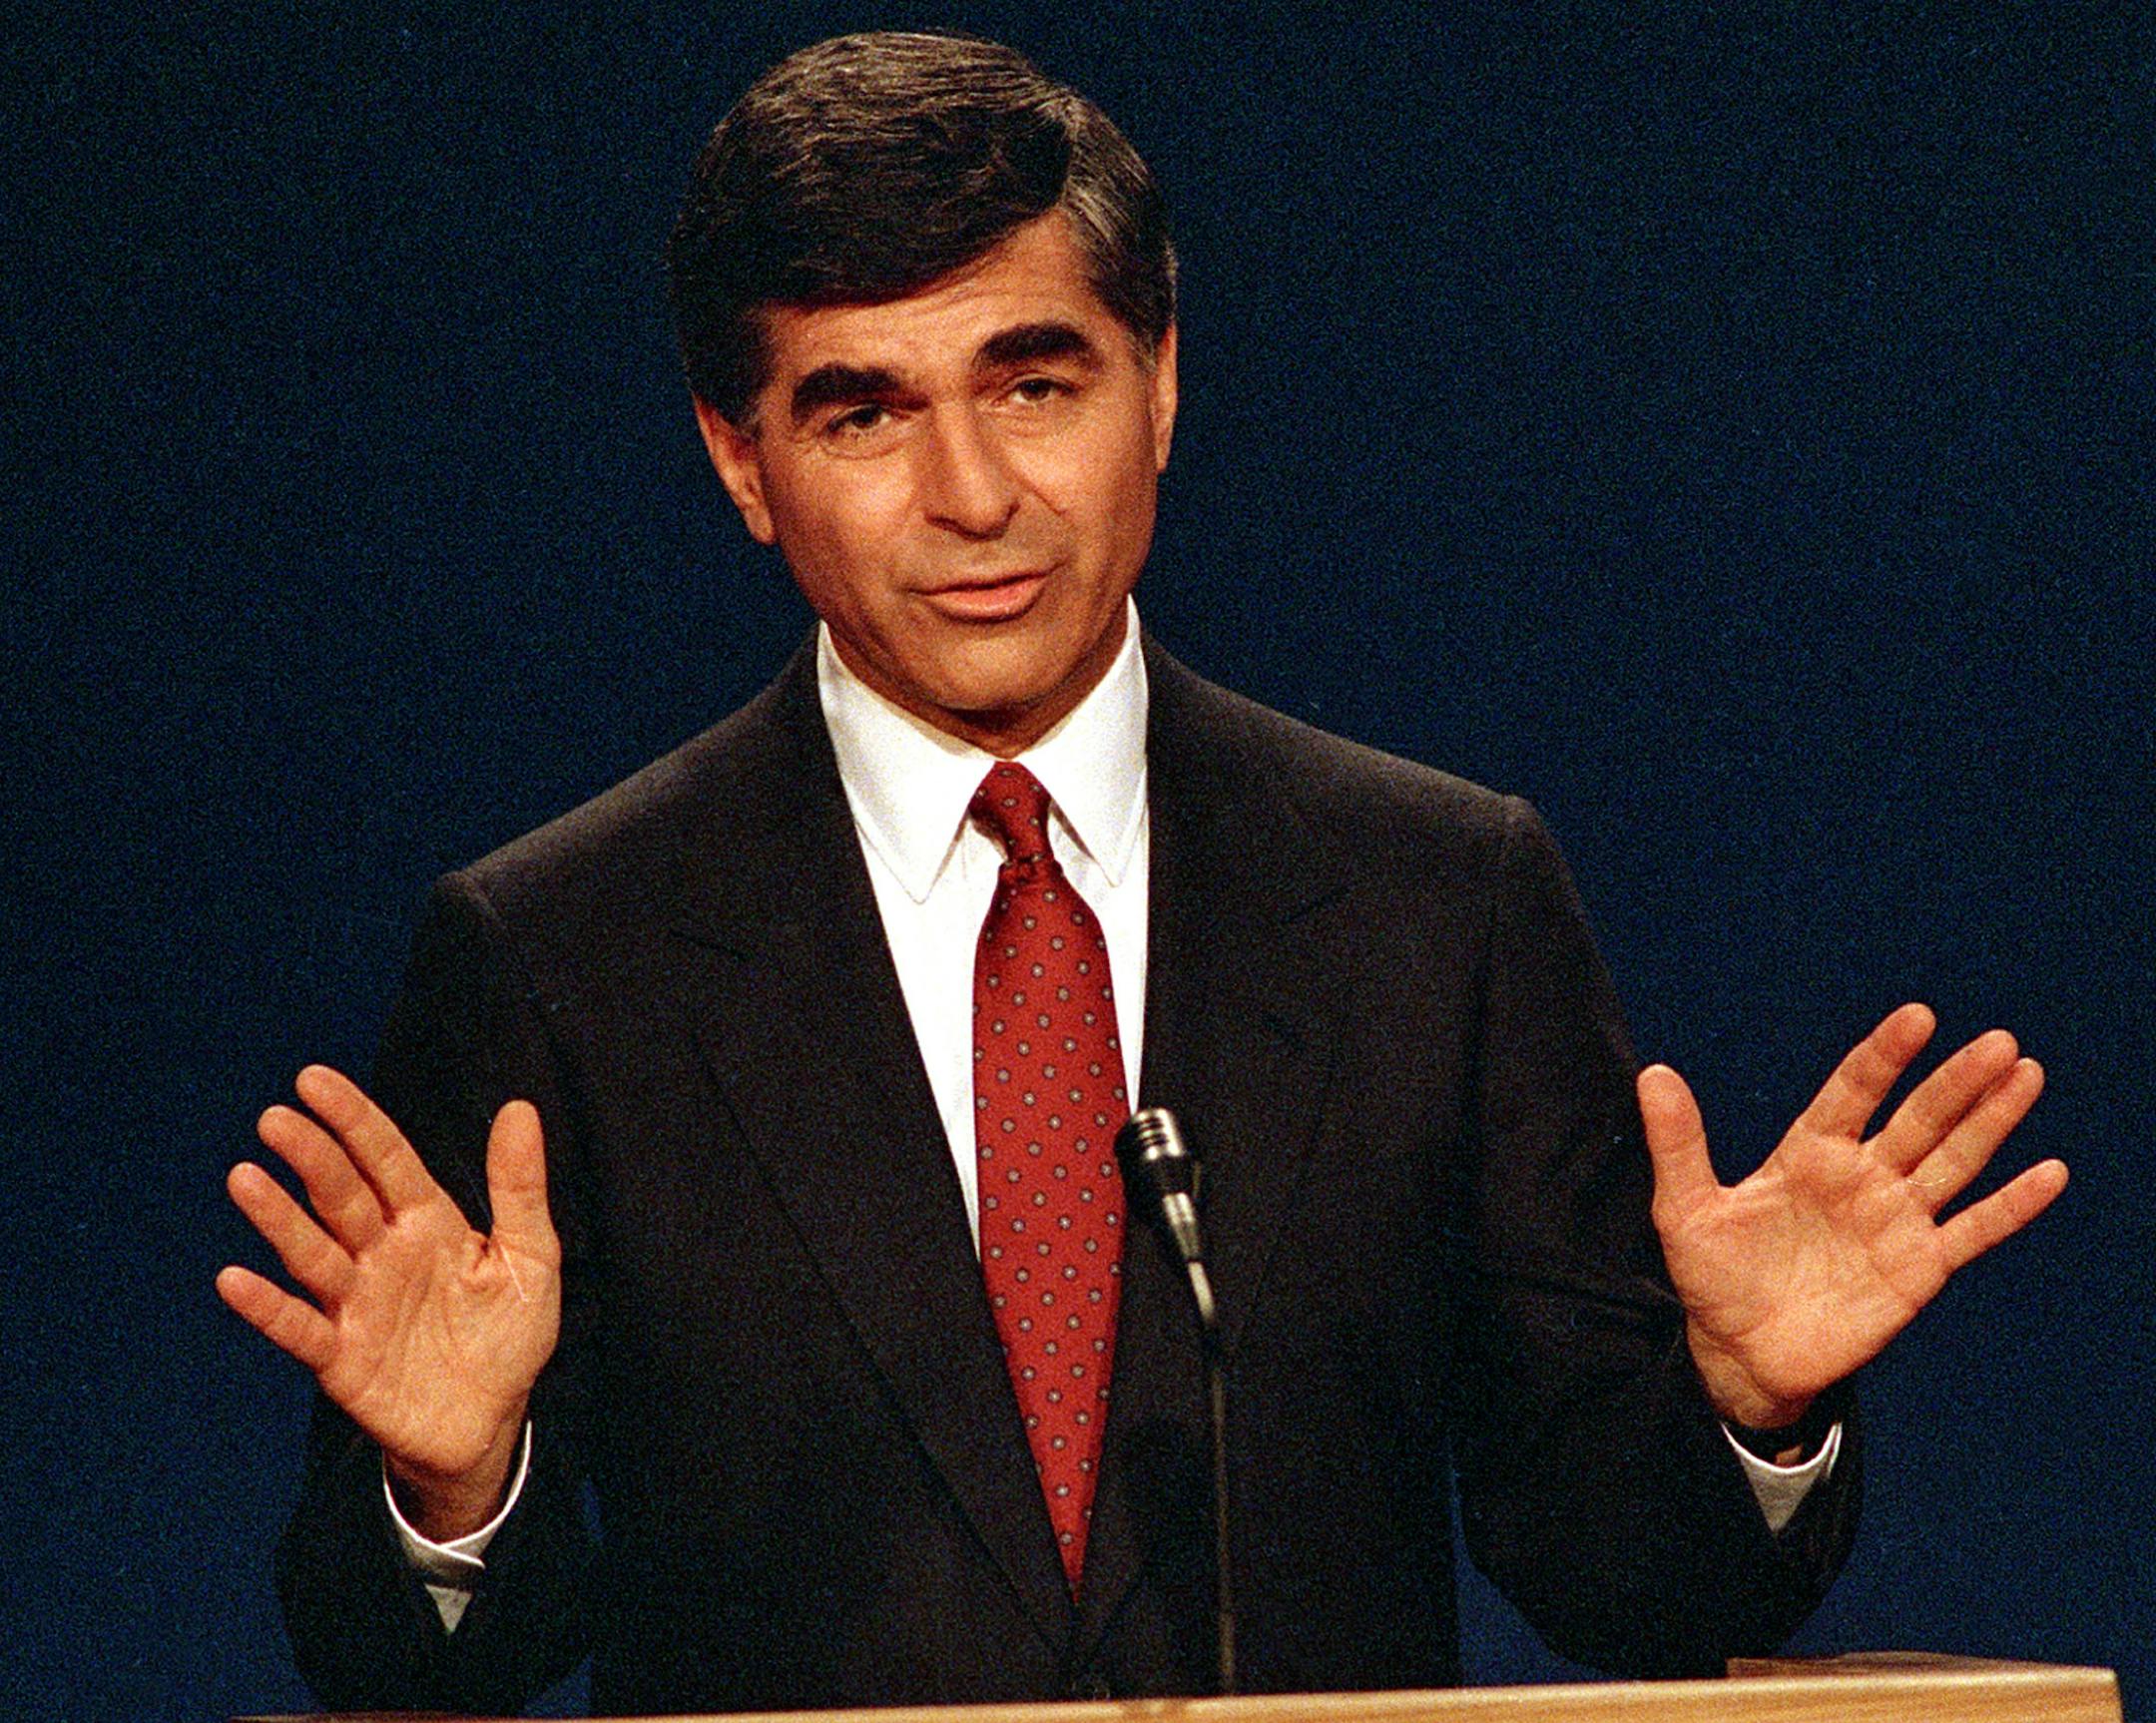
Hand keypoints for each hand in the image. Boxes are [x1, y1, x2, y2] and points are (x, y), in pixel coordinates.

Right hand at [217, 1066, 561, 1537]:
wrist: (492, 1422)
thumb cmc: (509, 1334)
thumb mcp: (531, 1256)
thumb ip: (519, 1187)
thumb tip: (520, 1108)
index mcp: (427, 1222)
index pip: (385, 1159)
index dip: (354, 1120)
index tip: (314, 1079)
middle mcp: (383, 1254)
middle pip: (342, 1197)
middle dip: (312, 1157)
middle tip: (276, 1118)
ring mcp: (358, 1305)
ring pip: (313, 1253)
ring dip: (279, 1219)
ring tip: (245, 1178)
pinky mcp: (343, 1360)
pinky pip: (301, 1329)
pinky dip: (268, 1308)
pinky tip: (235, 1279)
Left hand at [1639, 1003, 2066, 1430]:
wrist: (1739, 1355)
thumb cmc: (1712, 1277)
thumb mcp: (1684, 1209)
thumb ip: (1678, 1143)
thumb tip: (1653, 1074)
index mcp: (1808, 1153)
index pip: (1853, 1091)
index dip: (1884, 1056)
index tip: (1918, 1017)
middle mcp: (1860, 1177)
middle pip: (1917, 1118)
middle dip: (1956, 1082)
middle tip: (1999, 1041)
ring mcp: (1894, 1220)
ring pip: (1953, 1161)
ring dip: (1991, 1122)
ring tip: (2026, 1075)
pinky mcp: (1918, 1269)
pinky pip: (1973, 1231)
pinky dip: (2011, 1205)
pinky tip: (2049, 1173)